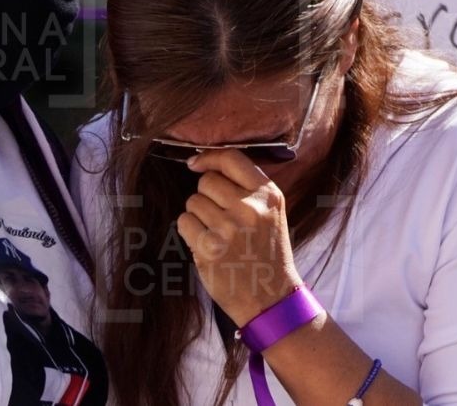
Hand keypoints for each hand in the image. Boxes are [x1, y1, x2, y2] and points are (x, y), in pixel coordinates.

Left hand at [177, 149, 301, 326]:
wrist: (271, 299)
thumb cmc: (267, 253)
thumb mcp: (271, 213)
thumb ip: (247, 188)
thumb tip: (203, 164)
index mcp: (269, 195)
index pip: (231, 158)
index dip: (209, 157)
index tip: (195, 163)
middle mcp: (250, 207)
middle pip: (207, 181)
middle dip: (206, 196)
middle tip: (219, 217)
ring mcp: (229, 227)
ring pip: (193, 201)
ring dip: (198, 216)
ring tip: (216, 234)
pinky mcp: (210, 247)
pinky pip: (184, 222)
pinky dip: (189, 232)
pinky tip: (206, 245)